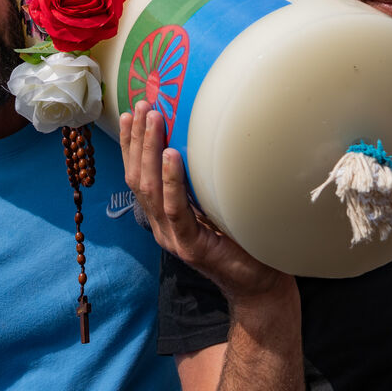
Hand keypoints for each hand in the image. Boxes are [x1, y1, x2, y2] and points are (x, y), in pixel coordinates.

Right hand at [120, 101, 288, 303]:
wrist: (260, 284)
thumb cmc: (242, 238)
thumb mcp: (216, 202)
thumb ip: (203, 179)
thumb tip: (206, 135)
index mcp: (162, 215)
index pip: (137, 175)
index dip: (131, 144)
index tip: (132, 112)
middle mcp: (161, 225)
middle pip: (136, 178)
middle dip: (136, 140)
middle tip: (142, 106)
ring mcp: (172, 237)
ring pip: (149, 190)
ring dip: (149, 151)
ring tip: (154, 120)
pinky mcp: (190, 246)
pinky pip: (175, 210)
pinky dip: (172, 181)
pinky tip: (171, 156)